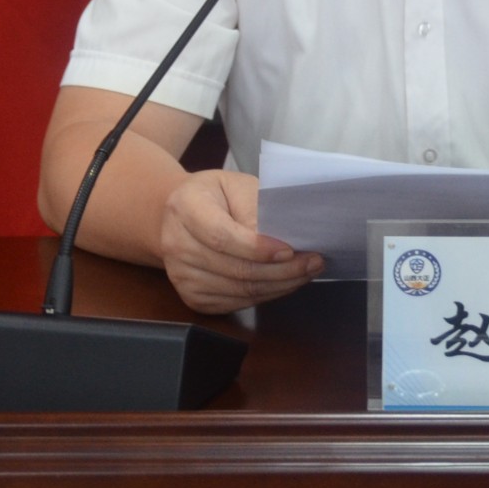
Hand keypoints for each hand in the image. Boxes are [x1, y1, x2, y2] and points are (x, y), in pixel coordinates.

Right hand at [158, 169, 322, 313]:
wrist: (183, 215)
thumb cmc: (217, 196)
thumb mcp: (237, 185)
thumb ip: (255, 208)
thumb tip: (279, 238)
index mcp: (184, 207)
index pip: (221, 236)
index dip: (257, 248)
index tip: (289, 250)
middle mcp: (175, 244)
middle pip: (233, 269)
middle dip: (280, 270)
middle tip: (313, 261)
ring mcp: (181, 276)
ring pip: (238, 290)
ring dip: (278, 285)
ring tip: (306, 272)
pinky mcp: (192, 298)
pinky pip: (235, 303)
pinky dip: (265, 295)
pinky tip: (285, 283)